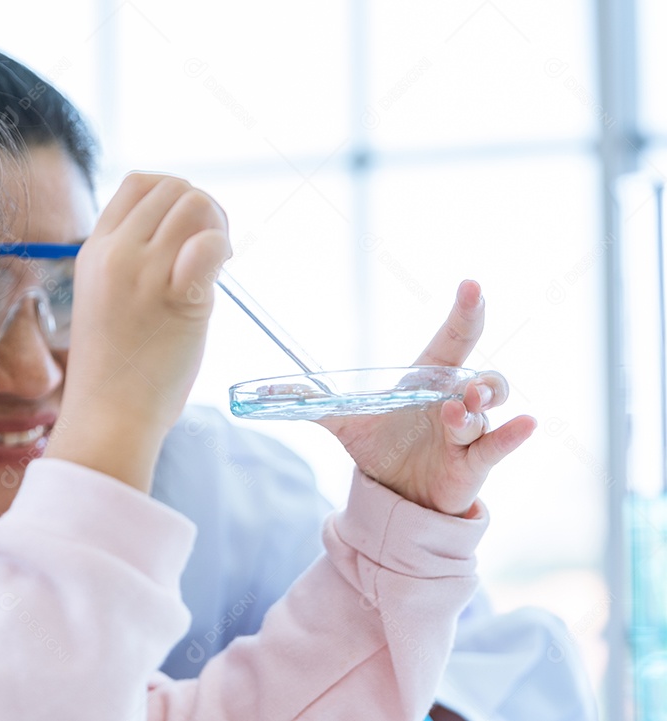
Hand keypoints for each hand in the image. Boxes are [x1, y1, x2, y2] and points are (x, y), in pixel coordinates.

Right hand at [45, 173, 229, 491]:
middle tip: (213, 252)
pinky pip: (210, 242)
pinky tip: (222, 273)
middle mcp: (116, 253)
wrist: (109, 416)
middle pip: (174, 187)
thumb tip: (188, 237)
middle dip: (205, 209)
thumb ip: (134, 263)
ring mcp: (143, 273)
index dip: (175, 196)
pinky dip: (223, 247)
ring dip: (218, 225)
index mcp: (95, 250)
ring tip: (218, 264)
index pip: (140, 183)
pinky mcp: (175, 298)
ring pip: (195, 203)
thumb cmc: (116, 369)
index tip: (189, 233)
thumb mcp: (106, 299)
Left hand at [315, 280, 535, 515]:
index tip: (472, 287)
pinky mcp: (475, 463)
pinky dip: (513, 434)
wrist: (393, 495)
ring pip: (485, 411)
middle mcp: (454, 400)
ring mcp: (468, 431)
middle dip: (476, 374)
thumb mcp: (345, 423)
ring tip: (459, 411)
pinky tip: (526, 423)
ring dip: (476, 409)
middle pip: (480, 375)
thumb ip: (314, 404)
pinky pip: (500, 445)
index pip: (453, 338)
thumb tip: (268, 393)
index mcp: (427, 380)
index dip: (465, 312)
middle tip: (463, 384)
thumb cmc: (381, 448)